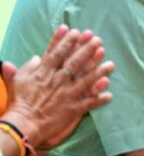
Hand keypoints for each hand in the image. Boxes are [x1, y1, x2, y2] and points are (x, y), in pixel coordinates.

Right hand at [2, 25, 113, 147]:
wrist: (23, 124)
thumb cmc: (20, 102)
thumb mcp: (19, 80)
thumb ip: (28, 67)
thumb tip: (36, 57)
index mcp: (44, 73)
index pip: (57, 53)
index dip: (66, 41)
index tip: (76, 31)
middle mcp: (57, 81)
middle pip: (75, 63)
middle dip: (87, 50)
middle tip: (98, 40)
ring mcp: (66, 95)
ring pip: (86, 81)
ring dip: (99, 73)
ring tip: (111, 65)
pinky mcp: (72, 109)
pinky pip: (88, 104)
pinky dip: (99, 100)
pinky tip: (109, 95)